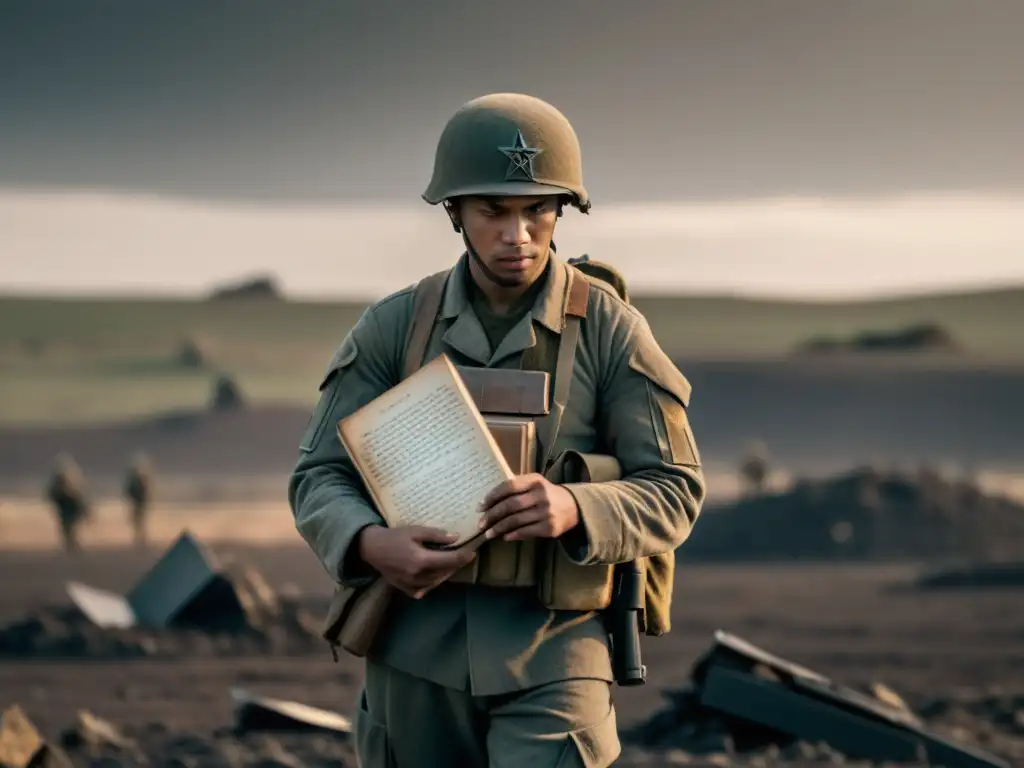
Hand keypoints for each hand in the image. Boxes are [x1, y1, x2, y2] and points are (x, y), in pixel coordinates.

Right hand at [357, 525, 475, 598]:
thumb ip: (436, 535)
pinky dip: (432, 583)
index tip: (472, 553)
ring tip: (450, 564)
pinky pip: (424, 590)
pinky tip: (434, 575)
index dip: (464, 557)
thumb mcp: (416, 531)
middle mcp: (418, 575)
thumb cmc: (394, 536)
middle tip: (462, 557)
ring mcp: (411, 584)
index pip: (450, 560)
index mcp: (422, 560)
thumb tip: (456, 538)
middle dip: (456, 565)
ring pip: (436, 582)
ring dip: (446, 574)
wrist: (372, 548)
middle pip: (445, 572)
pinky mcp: (405, 589)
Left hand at [477, 474, 579, 541]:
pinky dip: (513, 535)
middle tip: (481, 523)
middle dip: (492, 515)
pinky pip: (526, 532)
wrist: (574, 506)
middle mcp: (541, 495)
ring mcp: (546, 512)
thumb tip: (489, 500)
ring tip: (488, 533)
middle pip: (511, 505)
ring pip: (516, 520)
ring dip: (499, 528)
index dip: (492, 496)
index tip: (480, 506)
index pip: (509, 486)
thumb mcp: (535, 484)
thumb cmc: (546, 494)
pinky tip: (505, 536)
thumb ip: (516, 487)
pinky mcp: (550, 528)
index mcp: (535, 481)